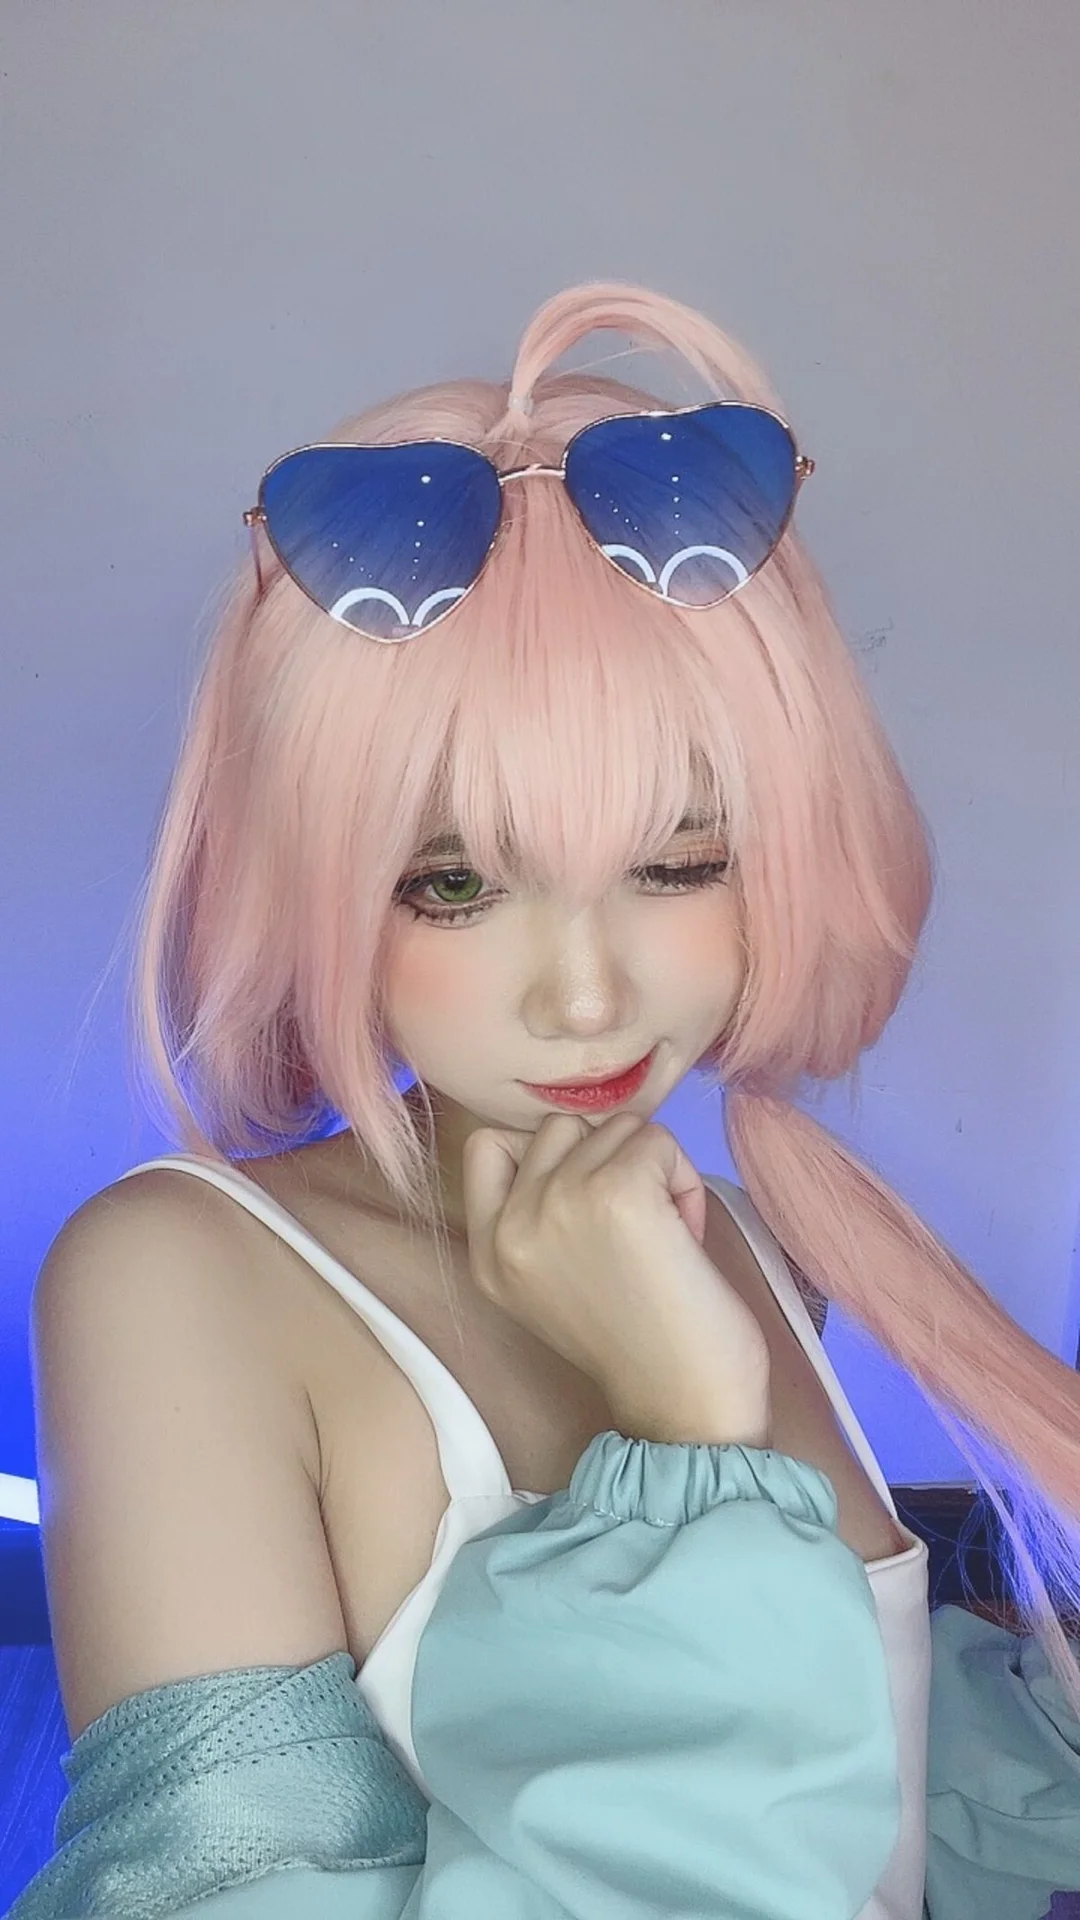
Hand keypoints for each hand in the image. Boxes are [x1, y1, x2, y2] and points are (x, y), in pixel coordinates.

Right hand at [462, 1112, 771, 1447]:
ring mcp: (560, 1202)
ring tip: (665, 1235)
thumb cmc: (640, 1344)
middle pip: (561, 1126)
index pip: (488, 1145)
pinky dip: (683, 1177)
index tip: (588, 1198)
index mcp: (487, 1252)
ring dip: (654, 1168)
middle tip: (637, 1226)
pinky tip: (686, 1232)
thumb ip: (541, 1216)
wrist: (684, 1405)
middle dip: (608, 1158)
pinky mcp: (618, 1192)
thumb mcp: (551, 1283)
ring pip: (617, 1126)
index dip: (550, 1155)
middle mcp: (510, 1224)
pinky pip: (659, 1139)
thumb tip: (585, 1141)